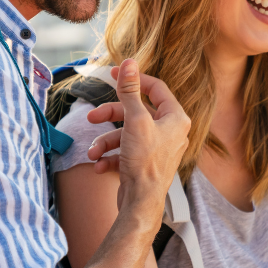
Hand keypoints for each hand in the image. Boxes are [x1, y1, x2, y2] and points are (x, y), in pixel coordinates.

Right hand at [85, 59, 189, 211]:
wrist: (141, 204)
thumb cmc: (145, 162)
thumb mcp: (135, 120)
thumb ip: (130, 91)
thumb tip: (129, 63)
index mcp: (176, 118)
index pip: (156, 88)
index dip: (134, 79)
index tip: (113, 74)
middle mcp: (170, 132)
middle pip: (136, 112)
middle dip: (110, 116)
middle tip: (91, 116)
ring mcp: (157, 149)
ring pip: (125, 135)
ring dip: (105, 142)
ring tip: (92, 152)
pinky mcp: (144, 164)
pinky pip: (124, 153)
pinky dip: (110, 157)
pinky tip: (100, 166)